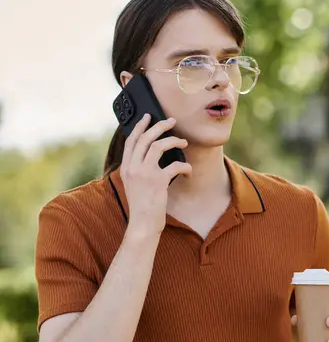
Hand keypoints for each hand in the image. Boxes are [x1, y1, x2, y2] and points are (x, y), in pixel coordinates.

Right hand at [120, 114, 191, 235]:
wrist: (142, 225)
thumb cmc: (142, 206)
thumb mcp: (134, 185)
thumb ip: (138, 170)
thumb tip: (153, 154)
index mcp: (125, 168)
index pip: (131, 140)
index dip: (140, 126)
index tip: (148, 116)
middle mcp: (132, 168)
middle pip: (145, 138)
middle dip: (160, 125)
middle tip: (172, 121)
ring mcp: (144, 173)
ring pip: (158, 145)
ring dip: (174, 141)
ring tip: (184, 143)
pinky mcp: (158, 181)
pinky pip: (175, 165)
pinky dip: (185, 166)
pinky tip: (188, 172)